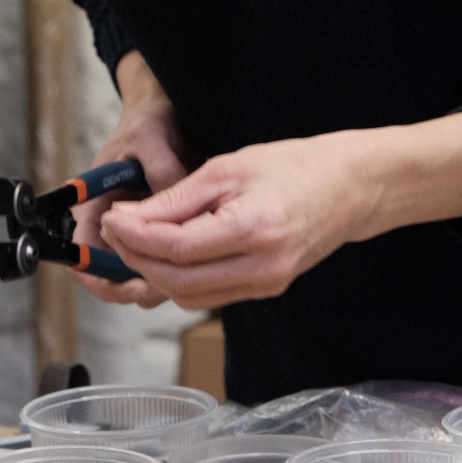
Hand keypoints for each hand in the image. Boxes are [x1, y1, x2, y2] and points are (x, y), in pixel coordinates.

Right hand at [73, 50, 191, 308]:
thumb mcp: (151, 136)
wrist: (171, 113)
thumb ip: (161, 170)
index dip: (98, 275)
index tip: (127, 282)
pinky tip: (203, 259)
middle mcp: (115, 223)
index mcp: (97, 202)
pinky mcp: (164, 231)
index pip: (82, 252)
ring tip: (188, 273)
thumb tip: (175, 210)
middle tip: (163, 287)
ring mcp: (139, 230)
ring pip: (142, 271)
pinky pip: (167, 261)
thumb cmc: (151, 121)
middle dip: (134, 286)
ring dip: (160, 279)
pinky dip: (180, 266)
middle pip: (112, 272)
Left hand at [99, 115, 461, 307]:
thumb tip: (129, 220)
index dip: (133, 237)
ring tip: (133, 241)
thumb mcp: (228, 168)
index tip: (111, 219)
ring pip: (189, 295)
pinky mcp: (265, 289)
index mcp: (252, 230)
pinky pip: (209, 294)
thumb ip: (177, 199)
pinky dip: (179, 278)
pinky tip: (165, 253)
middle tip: (114, 231)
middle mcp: (261, 268)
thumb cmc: (293, 167)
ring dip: (154, 272)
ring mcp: (265, 285)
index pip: (175, 248)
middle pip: (176, 280)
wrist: (350, 188)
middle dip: (136, 258)